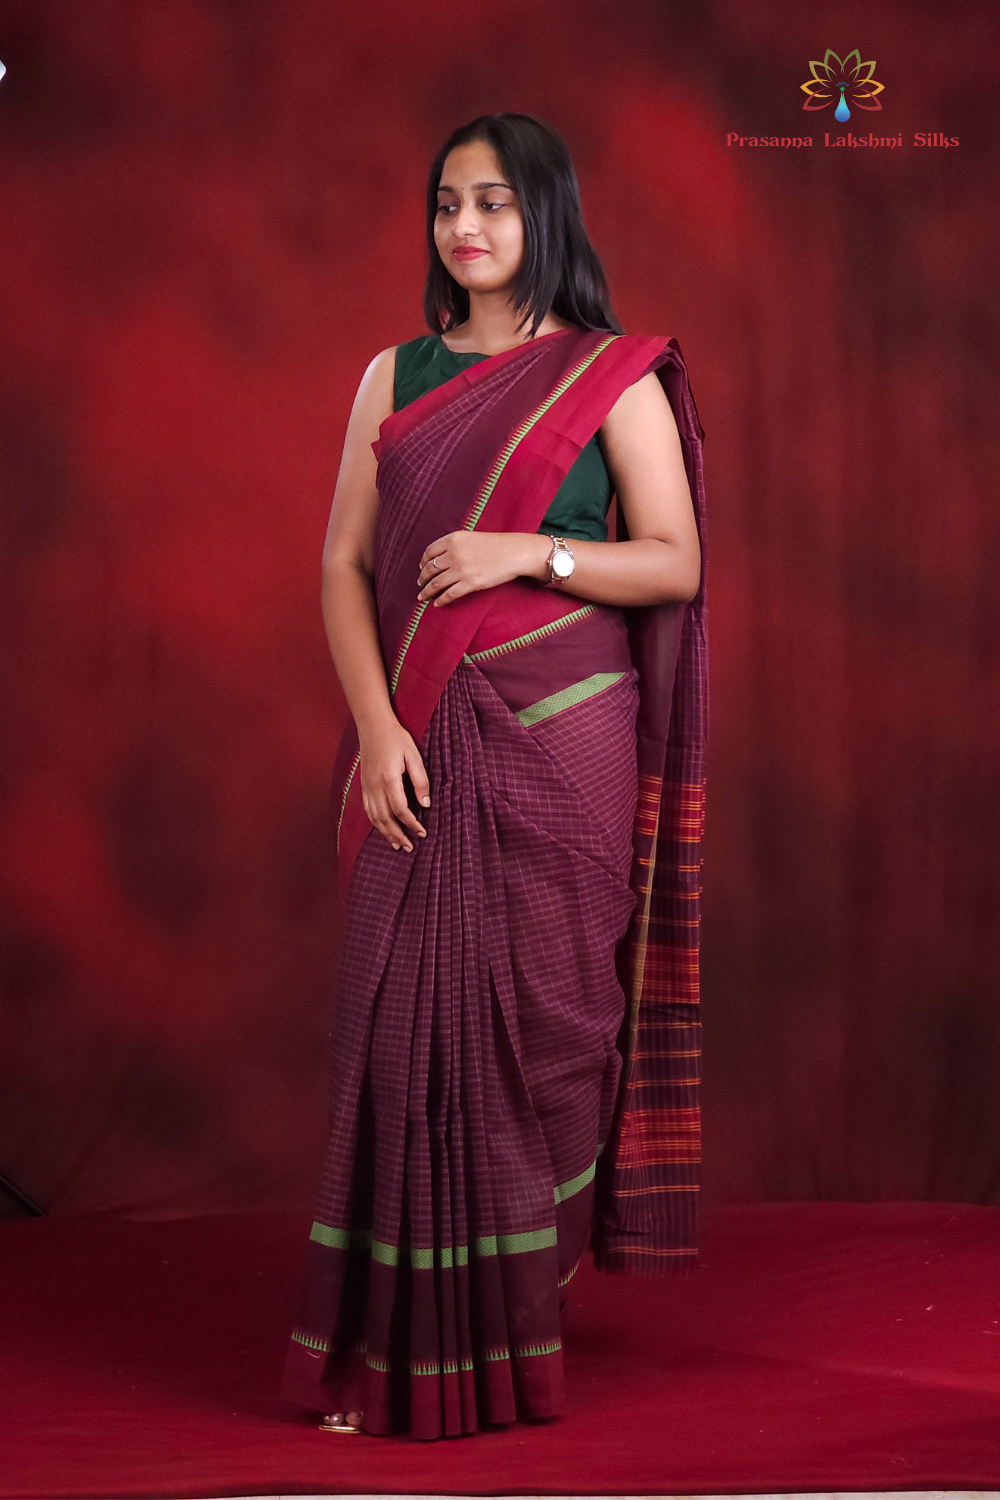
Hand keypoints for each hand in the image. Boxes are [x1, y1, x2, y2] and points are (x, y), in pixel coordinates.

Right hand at [358, 717, 430, 851]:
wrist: (373, 726)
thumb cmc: (396, 738)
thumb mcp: (414, 756)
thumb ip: (420, 780)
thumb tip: (425, 804)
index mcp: (389, 779)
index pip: (401, 810)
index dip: (412, 824)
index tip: (423, 832)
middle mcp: (375, 786)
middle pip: (385, 819)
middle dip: (398, 836)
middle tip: (410, 847)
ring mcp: (367, 787)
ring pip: (374, 817)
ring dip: (386, 833)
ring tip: (397, 845)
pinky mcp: (363, 785)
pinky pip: (368, 810)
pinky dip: (375, 823)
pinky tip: (383, 829)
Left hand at [417, 531, 549, 606]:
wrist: (515, 553)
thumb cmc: (496, 545)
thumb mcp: (472, 538)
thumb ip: (455, 545)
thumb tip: (441, 559)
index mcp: (454, 539)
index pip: (429, 552)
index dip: (423, 562)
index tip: (421, 568)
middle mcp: (454, 554)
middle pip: (430, 569)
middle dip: (422, 579)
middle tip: (420, 584)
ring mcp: (461, 570)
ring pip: (436, 584)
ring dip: (426, 592)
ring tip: (422, 597)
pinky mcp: (470, 584)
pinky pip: (449, 595)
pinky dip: (441, 601)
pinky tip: (437, 605)